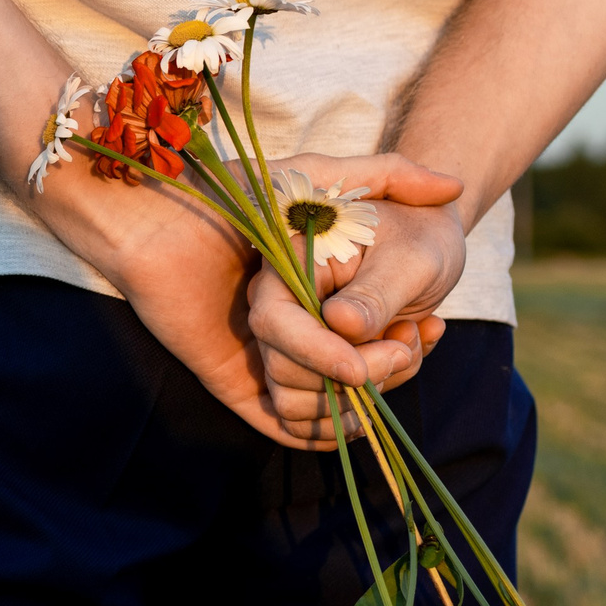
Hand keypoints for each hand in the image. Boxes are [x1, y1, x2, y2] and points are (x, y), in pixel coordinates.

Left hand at [39, 148, 459, 450]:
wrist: (153, 216)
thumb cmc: (233, 191)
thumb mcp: (320, 177)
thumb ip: (387, 174)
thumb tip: (452, 188)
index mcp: (311, 295)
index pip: (371, 337)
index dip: (405, 338)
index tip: (429, 325)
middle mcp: (291, 331)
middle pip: (358, 377)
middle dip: (392, 368)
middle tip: (411, 344)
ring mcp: (263, 359)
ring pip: (329, 405)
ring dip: (362, 400)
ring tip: (383, 360)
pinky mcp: (235, 383)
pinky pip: (287, 426)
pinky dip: (323, 432)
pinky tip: (353, 412)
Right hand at [245, 161, 466, 443]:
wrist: (425, 246)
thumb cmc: (418, 240)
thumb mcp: (411, 259)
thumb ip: (376, 292)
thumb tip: (341, 324)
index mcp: (289, 268)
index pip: (274, 321)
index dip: (312, 352)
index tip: (359, 372)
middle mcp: (278, 309)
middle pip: (283, 371)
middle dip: (350, 377)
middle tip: (406, 347)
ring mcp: (289, 346)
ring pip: (296, 404)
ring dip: (362, 397)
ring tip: (408, 348)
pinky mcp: (308, 373)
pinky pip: (312, 421)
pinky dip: (361, 413)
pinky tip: (399, 371)